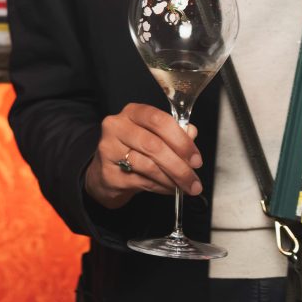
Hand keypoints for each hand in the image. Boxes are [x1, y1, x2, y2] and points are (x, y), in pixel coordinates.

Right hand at [85, 102, 201, 209]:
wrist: (106, 172)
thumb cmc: (133, 150)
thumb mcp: (153, 136)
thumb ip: (173, 133)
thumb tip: (191, 133)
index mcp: (132, 113)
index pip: (159, 120)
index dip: (181, 140)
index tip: (195, 158)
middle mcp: (117, 127)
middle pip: (154, 145)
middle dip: (179, 166)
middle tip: (193, 179)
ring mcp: (109, 150)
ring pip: (149, 166)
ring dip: (171, 179)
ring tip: (182, 186)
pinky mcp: (108, 173)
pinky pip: (142, 182)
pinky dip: (161, 187)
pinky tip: (168, 188)